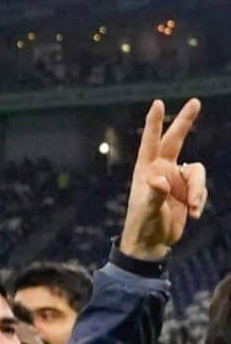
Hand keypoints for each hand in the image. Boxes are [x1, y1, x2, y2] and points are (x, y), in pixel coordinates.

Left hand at [119, 100, 207, 260]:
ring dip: (199, 190)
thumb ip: (154, 195)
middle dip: (185, 121)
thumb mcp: (147, 210)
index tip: (158, 103)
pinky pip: (201, 188)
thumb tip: (160, 179)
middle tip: (195, 101)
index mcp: (147, 170)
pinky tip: (194, 214)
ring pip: (198, 172)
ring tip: (193, 208)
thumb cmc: (143, 224)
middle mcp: (162, 170)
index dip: (155, 122)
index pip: (151, 142)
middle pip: (176, 140)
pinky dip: (201, 200)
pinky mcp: (187, 191)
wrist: (152, 242)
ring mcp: (176, 179)